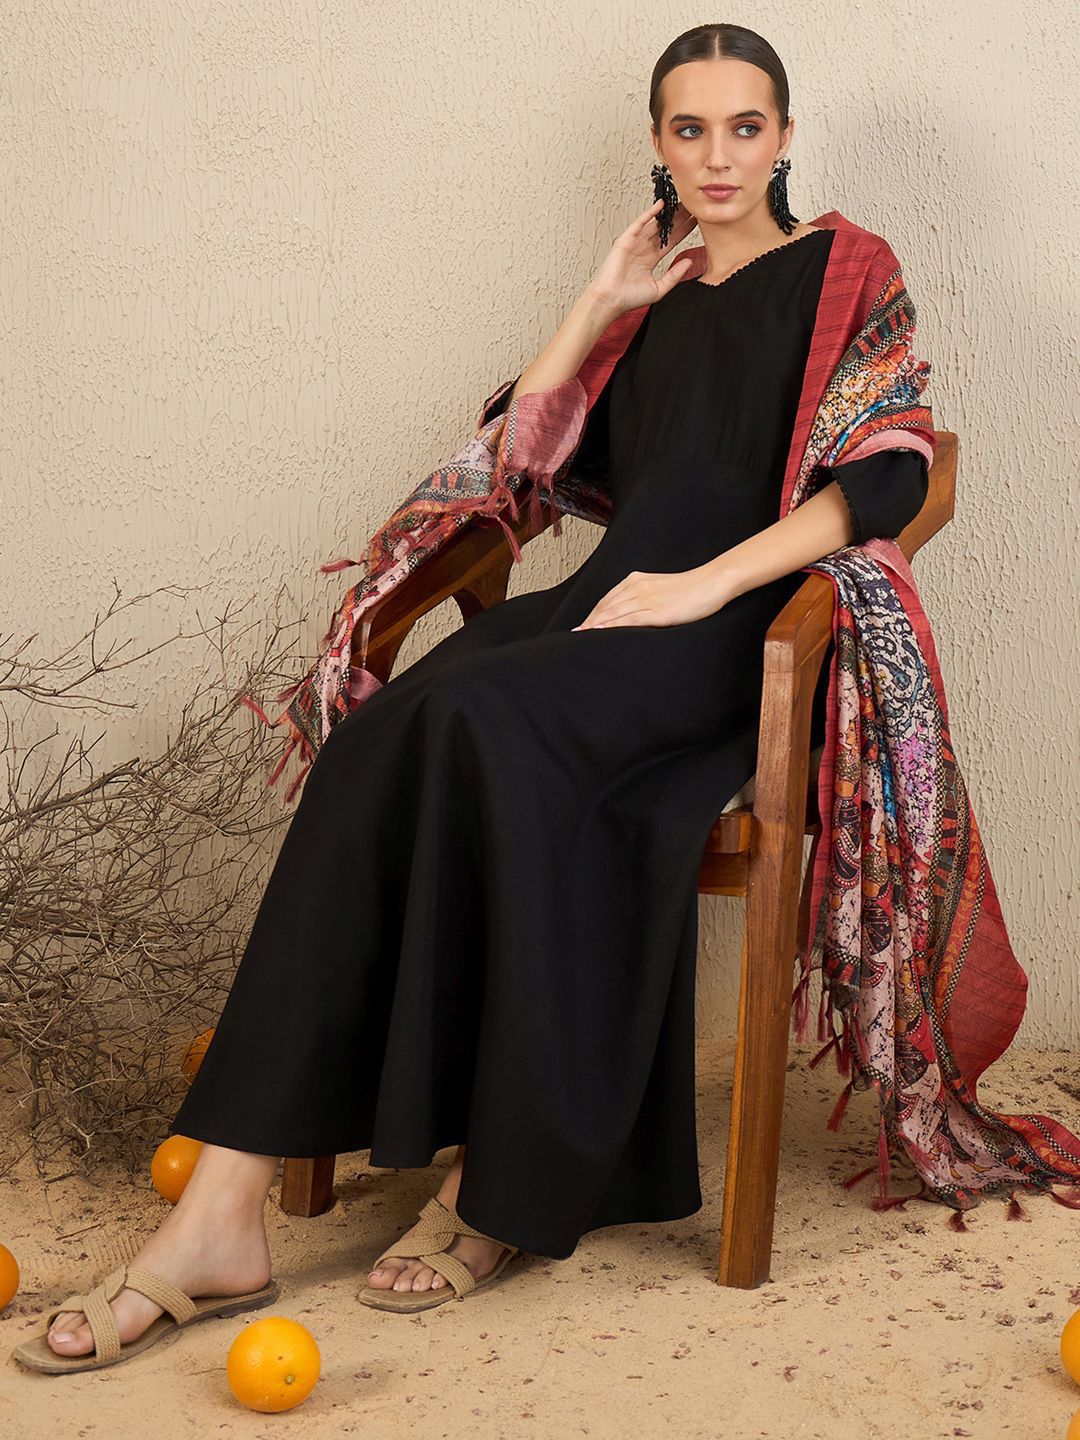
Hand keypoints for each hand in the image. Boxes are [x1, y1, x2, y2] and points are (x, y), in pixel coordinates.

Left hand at [570, 565, 732, 630]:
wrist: (713, 581)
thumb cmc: (693, 589)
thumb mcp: (662, 590)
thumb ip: (646, 598)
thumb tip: (635, 615)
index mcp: (637, 581)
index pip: (607, 600)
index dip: (592, 615)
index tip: (582, 627)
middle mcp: (637, 587)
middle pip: (605, 607)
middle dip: (588, 622)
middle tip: (573, 636)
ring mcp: (646, 599)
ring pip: (612, 613)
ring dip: (593, 626)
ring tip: (578, 638)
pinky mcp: (657, 612)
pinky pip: (628, 620)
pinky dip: (610, 627)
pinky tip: (598, 633)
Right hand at [583, 198, 697, 316]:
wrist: (611, 300)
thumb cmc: (629, 298)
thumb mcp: (659, 288)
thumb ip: (674, 275)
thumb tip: (689, 262)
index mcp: (651, 258)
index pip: (672, 240)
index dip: (684, 231)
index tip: (696, 222)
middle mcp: (644, 248)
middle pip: (665, 229)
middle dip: (679, 218)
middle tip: (692, 206)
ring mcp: (635, 243)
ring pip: (655, 224)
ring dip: (668, 213)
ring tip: (681, 202)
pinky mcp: (626, 240)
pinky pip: (640, 223)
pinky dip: (650, 213)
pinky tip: (661, 204)